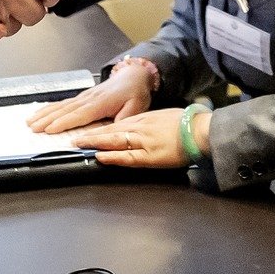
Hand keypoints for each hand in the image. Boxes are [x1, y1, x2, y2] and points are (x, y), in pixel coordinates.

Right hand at [28, 62, 153, 133]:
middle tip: (33, 128)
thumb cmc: (135, 92)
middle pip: (65, 110)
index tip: (50, 129)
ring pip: (61, 106)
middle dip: (48, 119)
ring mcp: (84, 97)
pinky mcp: (82, 97)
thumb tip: (113, 132)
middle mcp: (89, 99)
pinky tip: (41, 113)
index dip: (64, 122)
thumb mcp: (136, 108)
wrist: (134, 75)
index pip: (79, 114)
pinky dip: (50, 108)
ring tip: (31, 121)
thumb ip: (123, 120)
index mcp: (101, 103)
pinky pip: (63, 103)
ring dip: (45, 114)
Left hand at [67, 108, 201, 168]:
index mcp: (144, 119)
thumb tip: (136, 128)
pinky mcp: (150, 155)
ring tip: (79, 145)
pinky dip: (112, 156)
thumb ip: (148, 122)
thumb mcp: (163, 117)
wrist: (201, 130)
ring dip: (95, 143)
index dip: (99, 128)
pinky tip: (100, 156)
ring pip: (114, 141)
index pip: (116, 123)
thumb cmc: (186, 124)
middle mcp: (140, 127)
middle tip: (74, 137)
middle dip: (91, 134)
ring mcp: (143, 141)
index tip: (85, 130)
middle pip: (110, 131)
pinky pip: (127, 156)